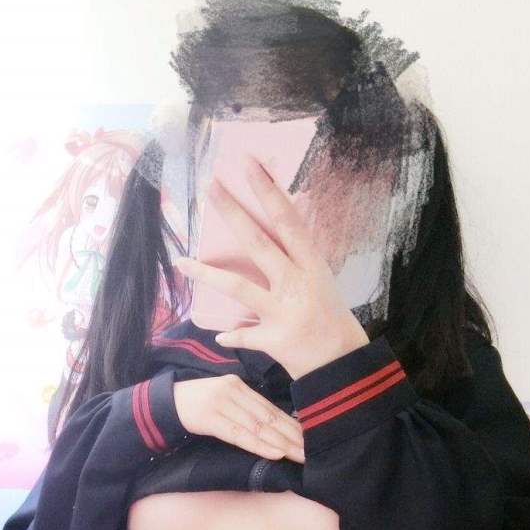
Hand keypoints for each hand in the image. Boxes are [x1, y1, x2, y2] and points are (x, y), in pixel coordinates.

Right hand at [172, 373, 304, 462]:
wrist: (165, 402)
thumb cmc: (195, 404)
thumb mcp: (222, 398)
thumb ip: (243, 407)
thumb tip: (270, 425)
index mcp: (239, 385)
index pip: (270, 407)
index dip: (291, 424)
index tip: (307, 438)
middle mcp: (233, 391)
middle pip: (268, 417)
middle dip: (291, 436)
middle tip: (309, 451)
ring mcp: (221, 404)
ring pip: (257, 426)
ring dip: (280, 443)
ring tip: (298, 455)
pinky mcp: (210, 418)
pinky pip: (239, 434)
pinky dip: (258, 445)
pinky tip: (275, 452)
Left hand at [173, 153, 369, 380]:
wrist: (346, 365)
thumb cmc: (335, 321)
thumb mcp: (322, 284)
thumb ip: (296, 266)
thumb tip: (272, 246)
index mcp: (312, 265)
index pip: (286, 219)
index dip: (267, 191)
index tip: (249, 164)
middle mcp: (296, 282)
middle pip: (257, 242)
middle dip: (231, 213)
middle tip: (209, 187)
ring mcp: (283, 311)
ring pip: (238, 286)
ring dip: (207, 275)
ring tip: (183, 262)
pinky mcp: (274, 340)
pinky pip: (244, 336)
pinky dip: (233, 336)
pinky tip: (220, 335)